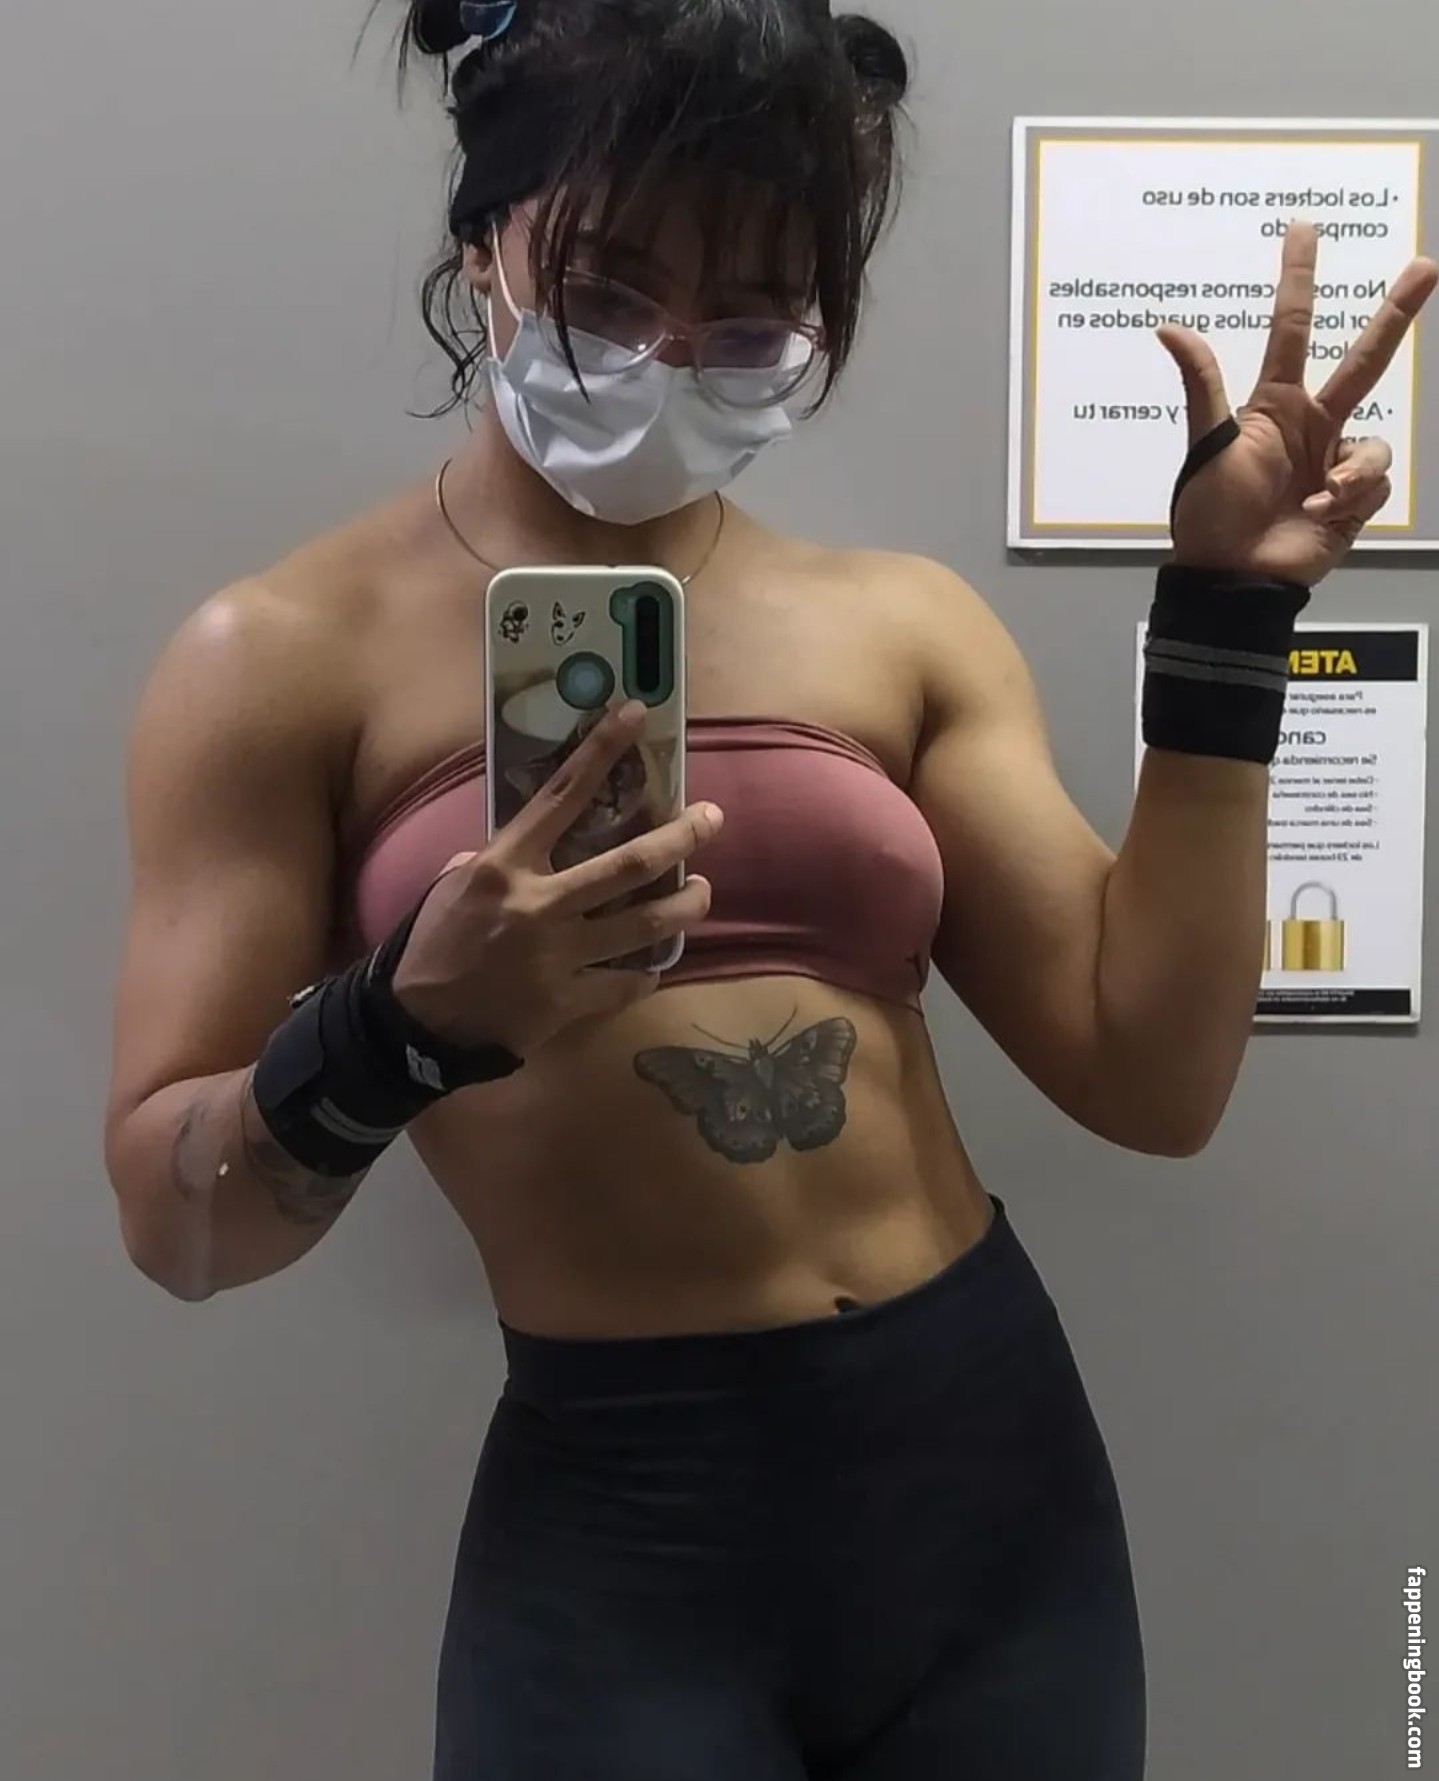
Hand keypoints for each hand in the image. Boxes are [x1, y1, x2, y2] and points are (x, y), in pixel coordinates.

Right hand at [391, 702, 720, 1055]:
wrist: (416, 1025)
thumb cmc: (430, 947)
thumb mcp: (451, 887)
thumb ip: (495, 860)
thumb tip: (526, 843)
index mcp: (506, 866)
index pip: (561, 795)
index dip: (601, 751)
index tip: (635, 715)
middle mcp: (541, 904)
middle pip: (631, 863)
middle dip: (681, 836)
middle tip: (713, 818)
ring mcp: (560, 955)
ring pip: (646, 924)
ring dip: (685, 906)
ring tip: (702, 892)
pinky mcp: (569, 1001)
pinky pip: (626, 984)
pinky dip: (646, 974)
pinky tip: (653, 967)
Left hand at [1156, 221, 1438, 585]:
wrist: (1231, 574)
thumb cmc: (1210, 513)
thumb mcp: (1205, 445)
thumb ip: (1202, 384)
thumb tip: (1169, 327)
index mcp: (1275, 404)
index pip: (1293, 328)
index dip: (1298, 278)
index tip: (1303, 227)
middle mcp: (1313, 425)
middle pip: (1365, 359)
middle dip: (1396, 314)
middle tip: (1426, 267)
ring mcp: (1335, 460)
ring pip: (1373, 443)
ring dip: (1350, 474)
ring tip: (1316, 500)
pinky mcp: (1354, 498)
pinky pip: (1373, 484)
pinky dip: (1349, 500)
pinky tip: (1318, 517)